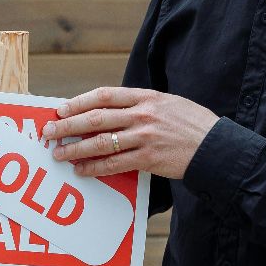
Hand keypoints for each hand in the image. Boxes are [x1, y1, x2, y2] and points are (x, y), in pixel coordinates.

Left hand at [40, 86, 217, 178]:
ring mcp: (145, 137)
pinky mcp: (149, 158)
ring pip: (101, 142)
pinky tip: (82, 170)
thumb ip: (141, 105)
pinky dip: (95, 167)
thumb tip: (111, 111)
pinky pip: (115, 164)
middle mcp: (143, 114)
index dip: (79, 102)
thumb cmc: (192, 125)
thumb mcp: (168, 103)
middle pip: (96, 118)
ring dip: (76, 149)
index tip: (60, 108)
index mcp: (147, 97)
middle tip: (49, 131)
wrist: (216, 147)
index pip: (104, 95)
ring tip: (59, 154)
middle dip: (68, 125)